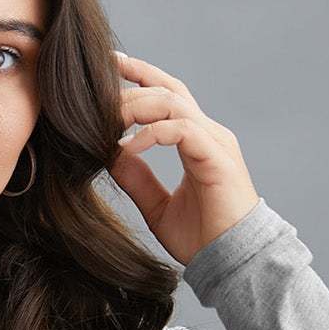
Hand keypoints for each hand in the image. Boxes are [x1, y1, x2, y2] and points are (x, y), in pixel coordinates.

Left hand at [107, 49, 261, 267]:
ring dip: (136, 108)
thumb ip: (137, 179)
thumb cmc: (202, 239)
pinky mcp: (216, 158)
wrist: (232, 263)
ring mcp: (215, 143)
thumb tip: (111, 156)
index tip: (110, 66)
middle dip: (131, 85)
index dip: (141, 76)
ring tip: (107, 122)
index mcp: (197, 140)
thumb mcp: (157, 206)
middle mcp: (208, 134)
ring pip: (172, 104)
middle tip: (96, 89)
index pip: (168, 95)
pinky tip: (127, 148)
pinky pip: (181, 130)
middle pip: (167, 91)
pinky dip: (150, 134)